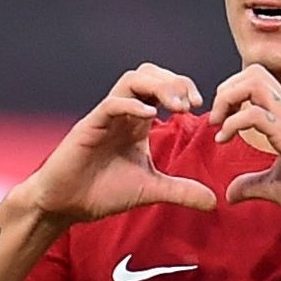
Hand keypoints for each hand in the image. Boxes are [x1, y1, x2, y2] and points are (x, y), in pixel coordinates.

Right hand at [25, 63, 216, 222]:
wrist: (66, 205)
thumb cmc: (102, 192)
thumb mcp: (151, 190)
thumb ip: (181, 191)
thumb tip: (213, 201)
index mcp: (137, 120)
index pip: (162, 87)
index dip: (184, 89)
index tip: (201, 107)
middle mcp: (123, 112)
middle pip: (149, 74)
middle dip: (174, 82)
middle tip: (192, 103)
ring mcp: (105, 116)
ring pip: (131, 80)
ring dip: (158, 86)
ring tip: (176, 106)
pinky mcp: (89, 126)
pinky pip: (111, 103)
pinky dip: (131, 104)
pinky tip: (150, 116)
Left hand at [208, 65, 280, 229]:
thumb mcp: (275, 187)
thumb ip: (252, 184)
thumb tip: (230, 193)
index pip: (258, 80)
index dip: (232, 93)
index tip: (220, 121)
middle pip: (255, 72)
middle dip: (226, 90)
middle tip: (216, 119)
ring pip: (255, 83)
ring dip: (228, 99)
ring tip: (218, 125)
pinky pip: (255, 114)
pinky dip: (232, 123)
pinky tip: (224, 139)